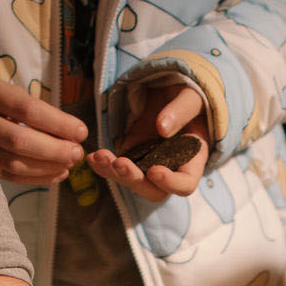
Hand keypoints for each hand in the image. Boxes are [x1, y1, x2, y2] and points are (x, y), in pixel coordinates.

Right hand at [0, 71, 86, 184]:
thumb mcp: (5, 90)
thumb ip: (34, 110)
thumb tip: (72, 134)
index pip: (26, 108)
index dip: (57, 123)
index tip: (81, 132)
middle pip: (18, 139)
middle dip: (54, 149)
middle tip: (77, 154)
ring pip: (12, 161)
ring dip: (46, 166)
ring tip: (69, 164)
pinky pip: (6, 175)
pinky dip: (34, 177)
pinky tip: (55, 173)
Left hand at [88, 81, 208, 201]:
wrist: (171, 94)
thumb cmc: (188, 97)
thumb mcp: (191, 97)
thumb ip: (180, 111)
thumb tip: (163, 128)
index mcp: (192, 161)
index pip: (185, 184)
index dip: (170, 183)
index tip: (154, 170)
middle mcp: (171, 170)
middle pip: (154, 192)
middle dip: (135, 180)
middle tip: (120, 163)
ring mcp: (149, 167)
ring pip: (132, 183)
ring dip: (114, 173)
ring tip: (100, 156)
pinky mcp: (132, 159)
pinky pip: (117, 170)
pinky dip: (104, 166)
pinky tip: (93, 157)